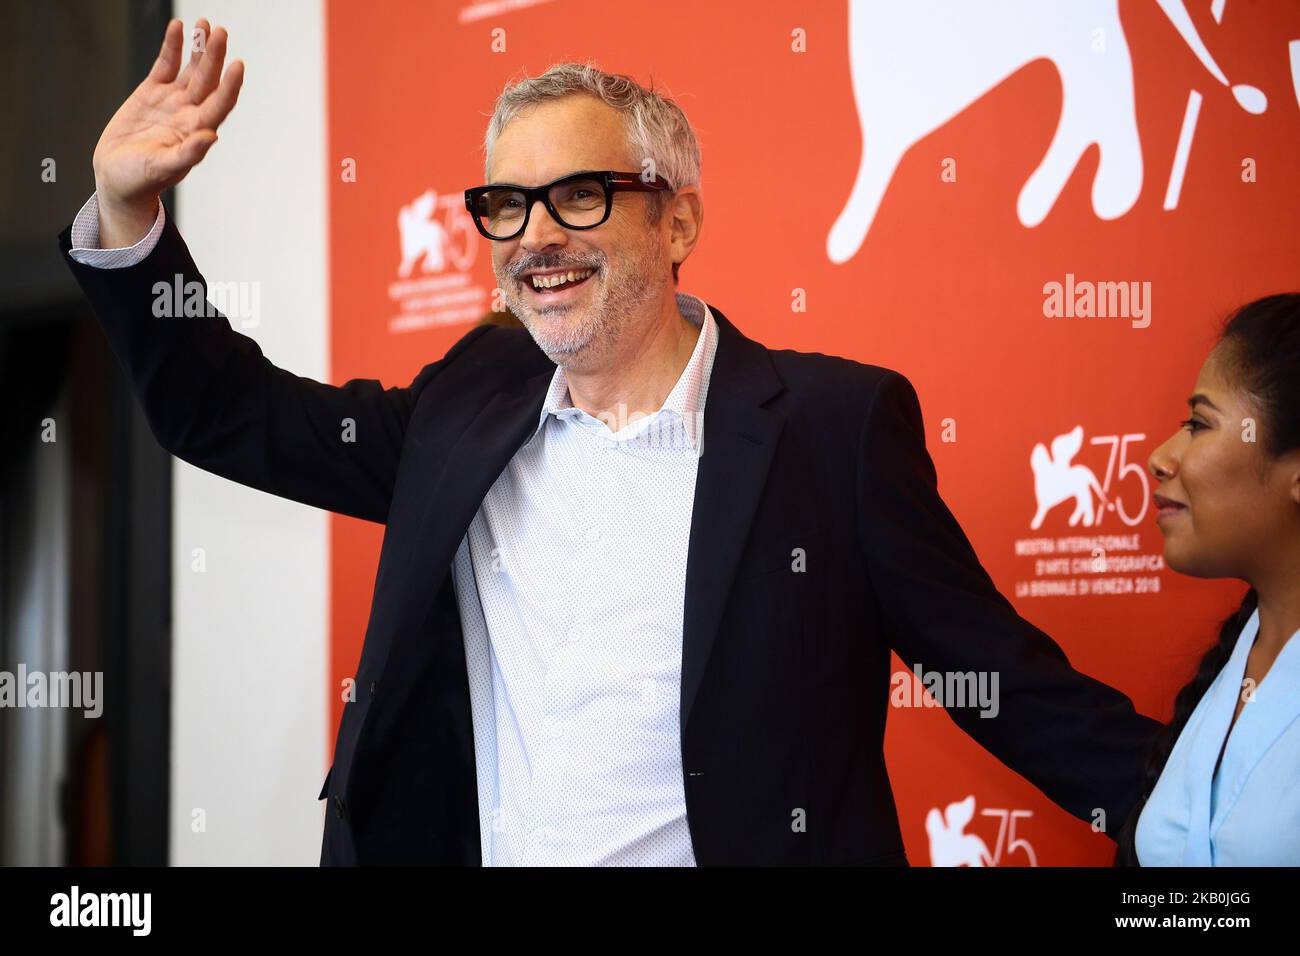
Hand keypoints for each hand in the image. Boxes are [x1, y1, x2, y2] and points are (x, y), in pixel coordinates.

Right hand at [91, 18, 243, 245]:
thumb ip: (188, 153)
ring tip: (205, 24)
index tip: (238, 64)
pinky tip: (177, 28)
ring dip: (198, 48)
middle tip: (220, 32)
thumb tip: (210, 136)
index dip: (230, 85)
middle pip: (207, 80)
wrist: (116, 178)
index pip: (220, 104)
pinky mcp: (151, 93)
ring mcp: (171, 101)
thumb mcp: (163, 168)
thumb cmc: (141, 180)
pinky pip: (165, 65)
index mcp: (196, 132)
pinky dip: (172, 48)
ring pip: (190, 69)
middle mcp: (189, 113)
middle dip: (214, 56)